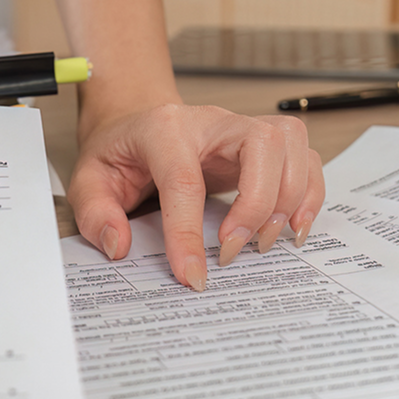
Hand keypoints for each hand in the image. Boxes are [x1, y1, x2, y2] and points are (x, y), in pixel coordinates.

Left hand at [68, 104, 325, 289]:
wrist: (136, 124)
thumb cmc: (119, 153)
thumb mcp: (89, 180)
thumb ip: (97, 213)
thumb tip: (119, 246)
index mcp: (164, 128)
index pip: (184, 178)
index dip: (189, 233)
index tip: (192, 276)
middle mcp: (212, 121)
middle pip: (262, 143)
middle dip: (257, 205)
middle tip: (234, 252)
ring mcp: (243, 128)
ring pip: (291, 144)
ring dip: (289, 199)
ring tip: (264, 243)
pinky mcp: (264, 145)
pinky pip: (305, 158)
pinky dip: (309, 195)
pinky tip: (291, 228)